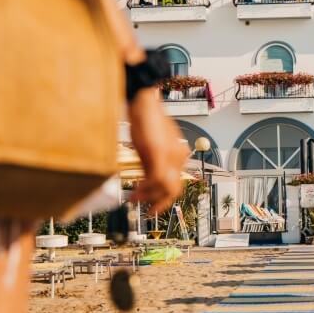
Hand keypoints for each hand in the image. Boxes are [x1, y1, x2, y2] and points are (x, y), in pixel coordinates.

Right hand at [127, 89, 189, 214]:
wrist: (144, 100)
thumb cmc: (147, 116)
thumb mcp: (154, 140)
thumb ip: (156, 155)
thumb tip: (149, 169)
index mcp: (179, 153)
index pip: (176, 181)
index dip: (164, 194)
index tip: (151, 201)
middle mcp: (178, 156)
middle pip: (175, 189)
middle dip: (161, 204)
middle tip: (149, 213)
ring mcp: (170, 155)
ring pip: (166, 188)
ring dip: (150, 198)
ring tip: (135, 202)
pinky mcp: (158, 153)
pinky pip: (156, 180)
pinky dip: (145, 190)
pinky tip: (134, 193)